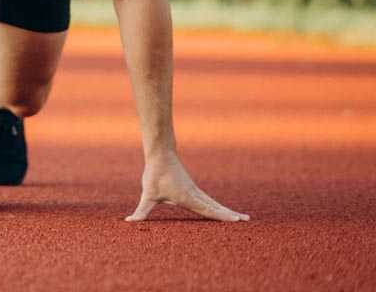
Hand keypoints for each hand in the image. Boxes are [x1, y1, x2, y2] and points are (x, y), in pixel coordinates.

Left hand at [127, 151, 249, 221]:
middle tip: (247, 221)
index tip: (236, 221)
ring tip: (242, 218)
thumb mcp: (147, 194)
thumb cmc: (154, 174)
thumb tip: (129, 222)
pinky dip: (218, 206)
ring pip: (214, 203)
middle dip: (230, 215)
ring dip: (227, 211)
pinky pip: (209, 200)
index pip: (207, 210)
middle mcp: (195, 195)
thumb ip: (141, 211)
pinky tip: (222, 210)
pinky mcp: (193, 188)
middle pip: (216, 207)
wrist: (161, 154)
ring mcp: (195, 191)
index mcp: (187, 198)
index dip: (221, 216)